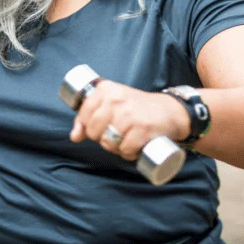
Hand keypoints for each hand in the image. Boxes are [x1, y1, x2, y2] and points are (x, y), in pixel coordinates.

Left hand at [69, 79, 190, 161]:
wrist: (169, 110)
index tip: (97, 129)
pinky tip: (134, 147)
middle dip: (100, 139)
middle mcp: (116, 99)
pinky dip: (128, 154)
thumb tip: (74, 136)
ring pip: (108, 142)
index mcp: (106, 89)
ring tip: (124, 141)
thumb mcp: (112, 102)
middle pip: (93, 131)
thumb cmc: (136, 107)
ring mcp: (129, 114)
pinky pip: (124, 150)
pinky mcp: (142, 128)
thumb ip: (91, 115)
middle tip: (113, 136)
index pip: (84, 113)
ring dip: (115, 148)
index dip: (86, 126)